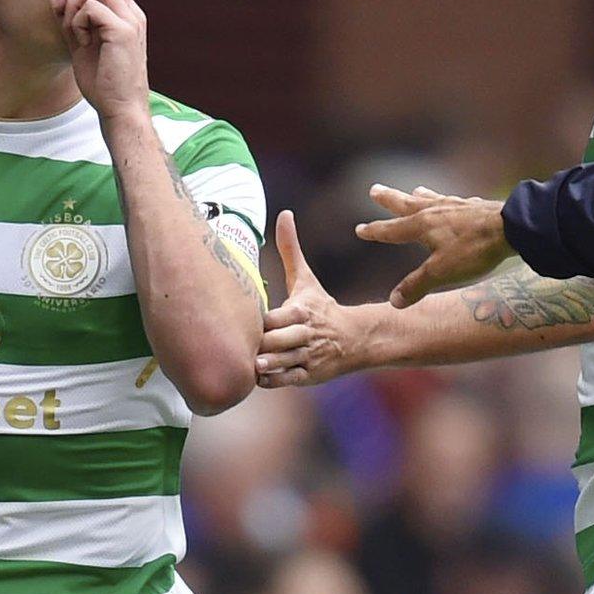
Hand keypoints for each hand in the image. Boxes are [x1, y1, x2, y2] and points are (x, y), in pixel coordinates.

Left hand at [53, 0, 149, 121]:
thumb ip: (73, 19)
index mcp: (127, 15)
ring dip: (74, 3)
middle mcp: (133, 13)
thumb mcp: (83, 43)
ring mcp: (131, 21)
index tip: (60, 6)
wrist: (121, 108)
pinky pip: (91, 7)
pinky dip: (78, 21)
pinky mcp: (123, 32)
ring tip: (73, 29)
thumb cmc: (104, 81)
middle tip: (61, 12)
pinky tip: (82, 42)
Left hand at [257, 211, 375, 387]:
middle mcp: (305, 335)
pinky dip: (271, 379)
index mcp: (301, 311)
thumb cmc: (321, 306)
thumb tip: (284, 213)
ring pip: (280, 364)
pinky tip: (259, 374)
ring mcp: (308, 357)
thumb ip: (290, 249)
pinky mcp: (310, 375)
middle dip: (259, 346)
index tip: (241, 321)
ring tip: (250, 363)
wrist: (356, 338)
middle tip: (237, 346)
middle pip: (274, 343)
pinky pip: (286, 380)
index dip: (257, 324)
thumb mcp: (305, 279)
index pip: (272, 320)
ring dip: (263, 365)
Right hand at [353, 185, 512, 307]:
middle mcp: (435, 211)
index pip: (391, 230)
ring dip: (419, 196)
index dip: (375, 231)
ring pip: (431, 199)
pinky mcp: (475, 207)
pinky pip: (456, 201)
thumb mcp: (441, 272)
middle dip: (389, 199)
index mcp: (422, 226)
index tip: (360, 228)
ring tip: (414, 190)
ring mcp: (456, 206)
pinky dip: (448, 201)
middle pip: (406, 203)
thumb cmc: (473, 250)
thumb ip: (416, 286)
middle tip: (374, 189)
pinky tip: (456, 202)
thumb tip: (393, 302)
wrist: (511, 228)